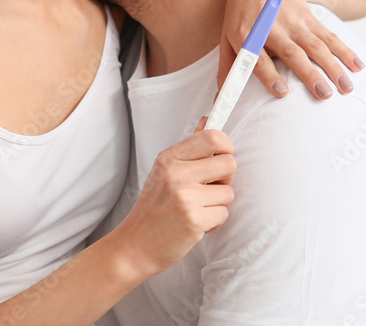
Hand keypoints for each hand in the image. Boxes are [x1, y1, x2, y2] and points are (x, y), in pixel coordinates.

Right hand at [113, 119, 234, 277]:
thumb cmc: (154, 207)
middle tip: (210, 187)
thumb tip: (208, 121)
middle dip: (226, 178)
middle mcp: (177, 173)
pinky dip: (214, 222)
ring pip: (228, 192)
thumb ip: (190, 148)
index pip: (212, 137)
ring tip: (197, 208)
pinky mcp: (194, 220)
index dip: (226, 145)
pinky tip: (196, 223)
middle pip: (229, 163)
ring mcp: (185, 197)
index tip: (223, 154)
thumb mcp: (165, 171)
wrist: (136, 244)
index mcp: (170, 157)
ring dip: (218, 203)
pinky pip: (223, 214)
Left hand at [219, 0, 363, 98]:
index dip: (269, 75)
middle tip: (325, 95)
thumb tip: (222, 96)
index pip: (257, 58)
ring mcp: (293, 22)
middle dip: (310, 75)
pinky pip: (329, 36)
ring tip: (347, 88)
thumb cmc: (241, 11)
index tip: (282, 92)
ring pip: (316, 46)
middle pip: (293, 53)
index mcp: (247, 34)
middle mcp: (271, 28)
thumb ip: (228, 66)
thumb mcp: (227, 35)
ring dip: (333, 67)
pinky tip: (357, 66)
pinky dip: (345, 51)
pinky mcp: (310, 18)